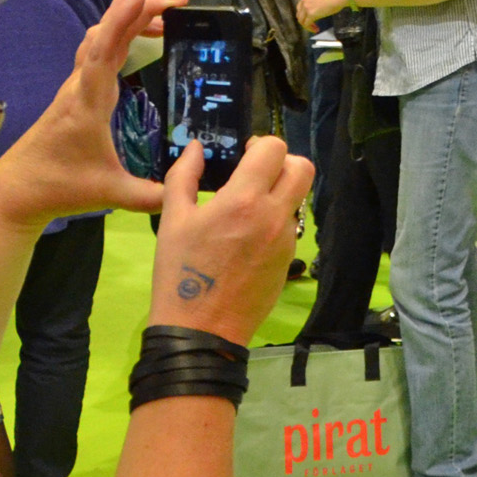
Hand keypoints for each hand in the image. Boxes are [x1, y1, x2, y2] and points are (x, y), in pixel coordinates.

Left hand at [0, 0, 185, 230]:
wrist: (17, 191)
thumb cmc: (59, 187)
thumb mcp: (108, 194)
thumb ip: (150, 194)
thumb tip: (186, 190)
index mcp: (87, 104)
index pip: (102, 53)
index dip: (121, 23)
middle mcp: (80, 87)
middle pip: (106, 36)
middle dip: (140, 12)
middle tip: (179, 1)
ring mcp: (76, 87)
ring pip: (100, 40)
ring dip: (130, 21)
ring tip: (166, 16)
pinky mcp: (76, 93)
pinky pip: (98, 52)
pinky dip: (120, 36)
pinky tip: (139, 38)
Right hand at [147, 137, 311, 342]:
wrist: (201, 332)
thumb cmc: (180, 273)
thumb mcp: (172, 221)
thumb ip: (184, 177)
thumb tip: (196, 148)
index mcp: (244, 200)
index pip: (275, 149)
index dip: (261, 144)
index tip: (245, 154)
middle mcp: (273, 216)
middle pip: (303, 168)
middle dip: (283, 162)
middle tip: (258, 173)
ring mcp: (285, 240)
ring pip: (298, 199)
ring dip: (280, 193)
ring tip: (248, 208)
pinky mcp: (288, 261)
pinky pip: (290, 228)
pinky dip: (275, 222)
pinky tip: (248, 238)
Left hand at [296, 0, 347, 33]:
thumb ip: (316, 2)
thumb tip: (318, 9)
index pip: (301, 6)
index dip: (305, 13)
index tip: (311, 17)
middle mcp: (304, 0)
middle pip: (299, 13)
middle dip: (305, 20)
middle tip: (312, 24)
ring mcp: (306, 7)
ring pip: (301, 20)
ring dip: (307, 25)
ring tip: (314, 28)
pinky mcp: (310, 14)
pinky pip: (306, 24)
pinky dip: (310, 28)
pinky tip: (316, 29)